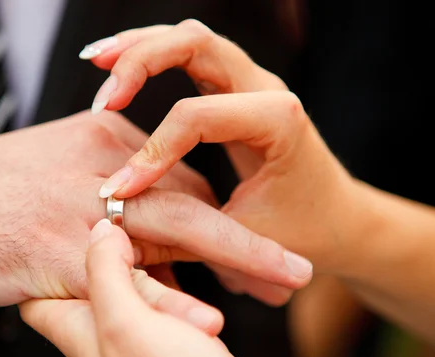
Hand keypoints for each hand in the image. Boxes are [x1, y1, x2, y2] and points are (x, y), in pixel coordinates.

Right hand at [0, 111, 304, 329]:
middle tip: (289, 268)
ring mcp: (81, 208)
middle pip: (191, 199)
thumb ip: (104, 184)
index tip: (247, 243)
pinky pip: (126, 279)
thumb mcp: (55, 168)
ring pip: (176, 230)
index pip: (179, 176)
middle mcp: (100, 170)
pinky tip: (208, 322)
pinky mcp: (58, 249)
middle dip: (245, 236)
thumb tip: (143, 216)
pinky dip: (169, 301)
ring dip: (234, 258)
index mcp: (102, 142)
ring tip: (281, 282)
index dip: (218, 213)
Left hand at [20, 219, 276, 356]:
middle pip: (89, 279)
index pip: (37, 298)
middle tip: (119, 219)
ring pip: (133, 282)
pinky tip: (192, 264)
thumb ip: (105, 273)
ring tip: (162, 235)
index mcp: (80, 329)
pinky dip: (177, 277)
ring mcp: (140, 336)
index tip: (52, 230)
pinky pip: (166, 296)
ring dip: (151, 258)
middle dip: (107, 248)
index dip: (39, 264)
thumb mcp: (125, 324)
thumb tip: (101, 230)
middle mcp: (104, 333)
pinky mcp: (175, 337)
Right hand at [82, 20, 361, 303]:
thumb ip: (185, 231)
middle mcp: (265, 89)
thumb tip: (120, 224)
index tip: (120, 191)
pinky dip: (152, 55)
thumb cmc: (302, 230)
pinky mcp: (235, 90)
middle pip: (196, 44)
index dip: (153, 151)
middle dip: (142, 60)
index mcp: (278, 120)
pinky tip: (118, 68)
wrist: (336, 218)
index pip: (198, 116)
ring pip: (190, 40)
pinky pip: (189, 56)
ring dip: (141, 47)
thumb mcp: (244, 239)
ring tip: (98, 60)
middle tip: (102, 94)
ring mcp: (250, 83)